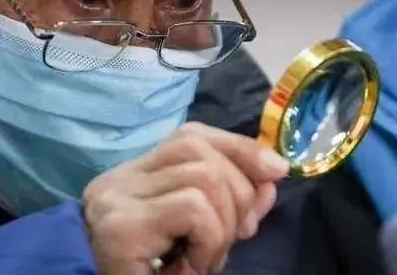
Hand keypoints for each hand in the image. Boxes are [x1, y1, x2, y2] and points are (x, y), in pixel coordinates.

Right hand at [81, 122, 289, 274]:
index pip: (192, 135)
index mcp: (138, 174)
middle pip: (201, 151)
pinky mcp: (123, 225)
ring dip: (224, 224)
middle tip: (235, 237)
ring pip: (204, 177)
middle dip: (239, 193)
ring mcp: (120, 197)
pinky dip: (210, 237)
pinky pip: (193, 208)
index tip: (276, 171)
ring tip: (207, 258)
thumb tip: (271, 178)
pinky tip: (194, 265)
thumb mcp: (197, 234)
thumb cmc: (146, 272)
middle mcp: (123, 177)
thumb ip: (230, 205)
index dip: (240, 148)